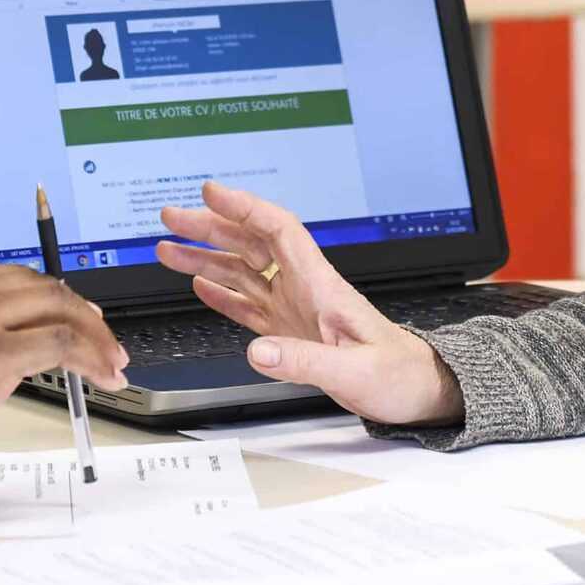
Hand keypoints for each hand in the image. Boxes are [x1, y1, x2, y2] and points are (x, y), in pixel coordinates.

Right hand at [0, 260, 129, 474]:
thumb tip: (44, 322)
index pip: (19, 277)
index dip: (60, 299)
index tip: (85, 319)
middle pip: (45, 288)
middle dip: (85, 317)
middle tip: (107, 344)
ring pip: (59, 311)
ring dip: (95, 337)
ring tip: (111, 363)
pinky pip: (60, 342)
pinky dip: (91, 357)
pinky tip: (103, 376)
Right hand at [156, 181, 461, 427]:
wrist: (415, 392)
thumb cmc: (397, 375)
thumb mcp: (354, 372)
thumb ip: (304, 361)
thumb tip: (258, 351)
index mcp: (321, 286)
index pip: (279, 230)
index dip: (246, 208)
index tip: (212, 193)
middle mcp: (304, 290)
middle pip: (251, 244)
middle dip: (211, 227)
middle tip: (172, 217)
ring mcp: (295, 309)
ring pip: (243, 272)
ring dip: (206, 258)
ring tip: (169, 249)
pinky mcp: (291, 331)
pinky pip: (250, 304)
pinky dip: (223, 294)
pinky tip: (201, 286)